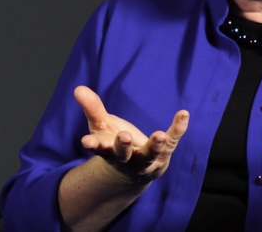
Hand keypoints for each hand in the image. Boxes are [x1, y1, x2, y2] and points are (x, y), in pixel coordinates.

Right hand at [74, 86, 188, 184]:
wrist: (133, 172)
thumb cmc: (114, 144)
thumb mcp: (101, 126)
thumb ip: (92, 108)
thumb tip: (78, 88)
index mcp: (108, 151)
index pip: (100, 149)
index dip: (94, 145)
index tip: (86, 142)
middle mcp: (126, 159)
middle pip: (124, 155)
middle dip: (124, 147)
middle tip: (124, 137)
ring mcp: (146, 160)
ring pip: (150, 155)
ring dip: (154, 146)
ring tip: (159, 135)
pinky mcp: (163, 155)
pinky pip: (172, 143)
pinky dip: (178, 129)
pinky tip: (183, 114)